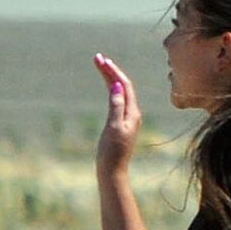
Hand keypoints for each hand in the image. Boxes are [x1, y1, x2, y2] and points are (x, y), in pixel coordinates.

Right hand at [94, 53, 141, 180]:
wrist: (113, 172)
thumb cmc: (112, 152)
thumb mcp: (113, 127)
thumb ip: (116, 106)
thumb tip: (117, 86)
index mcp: (133, 113)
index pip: (125, 85)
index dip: (113, 71)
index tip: (101, 60)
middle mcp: (133, 114)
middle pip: (123, 86)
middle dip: (111, 71)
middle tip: (97, 58)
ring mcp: (128, 119)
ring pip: (121, 93)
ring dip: (111, 78)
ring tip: (101, 66)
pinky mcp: (121, 124)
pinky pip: (118, 101)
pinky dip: (111, 90)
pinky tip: (108, 86)